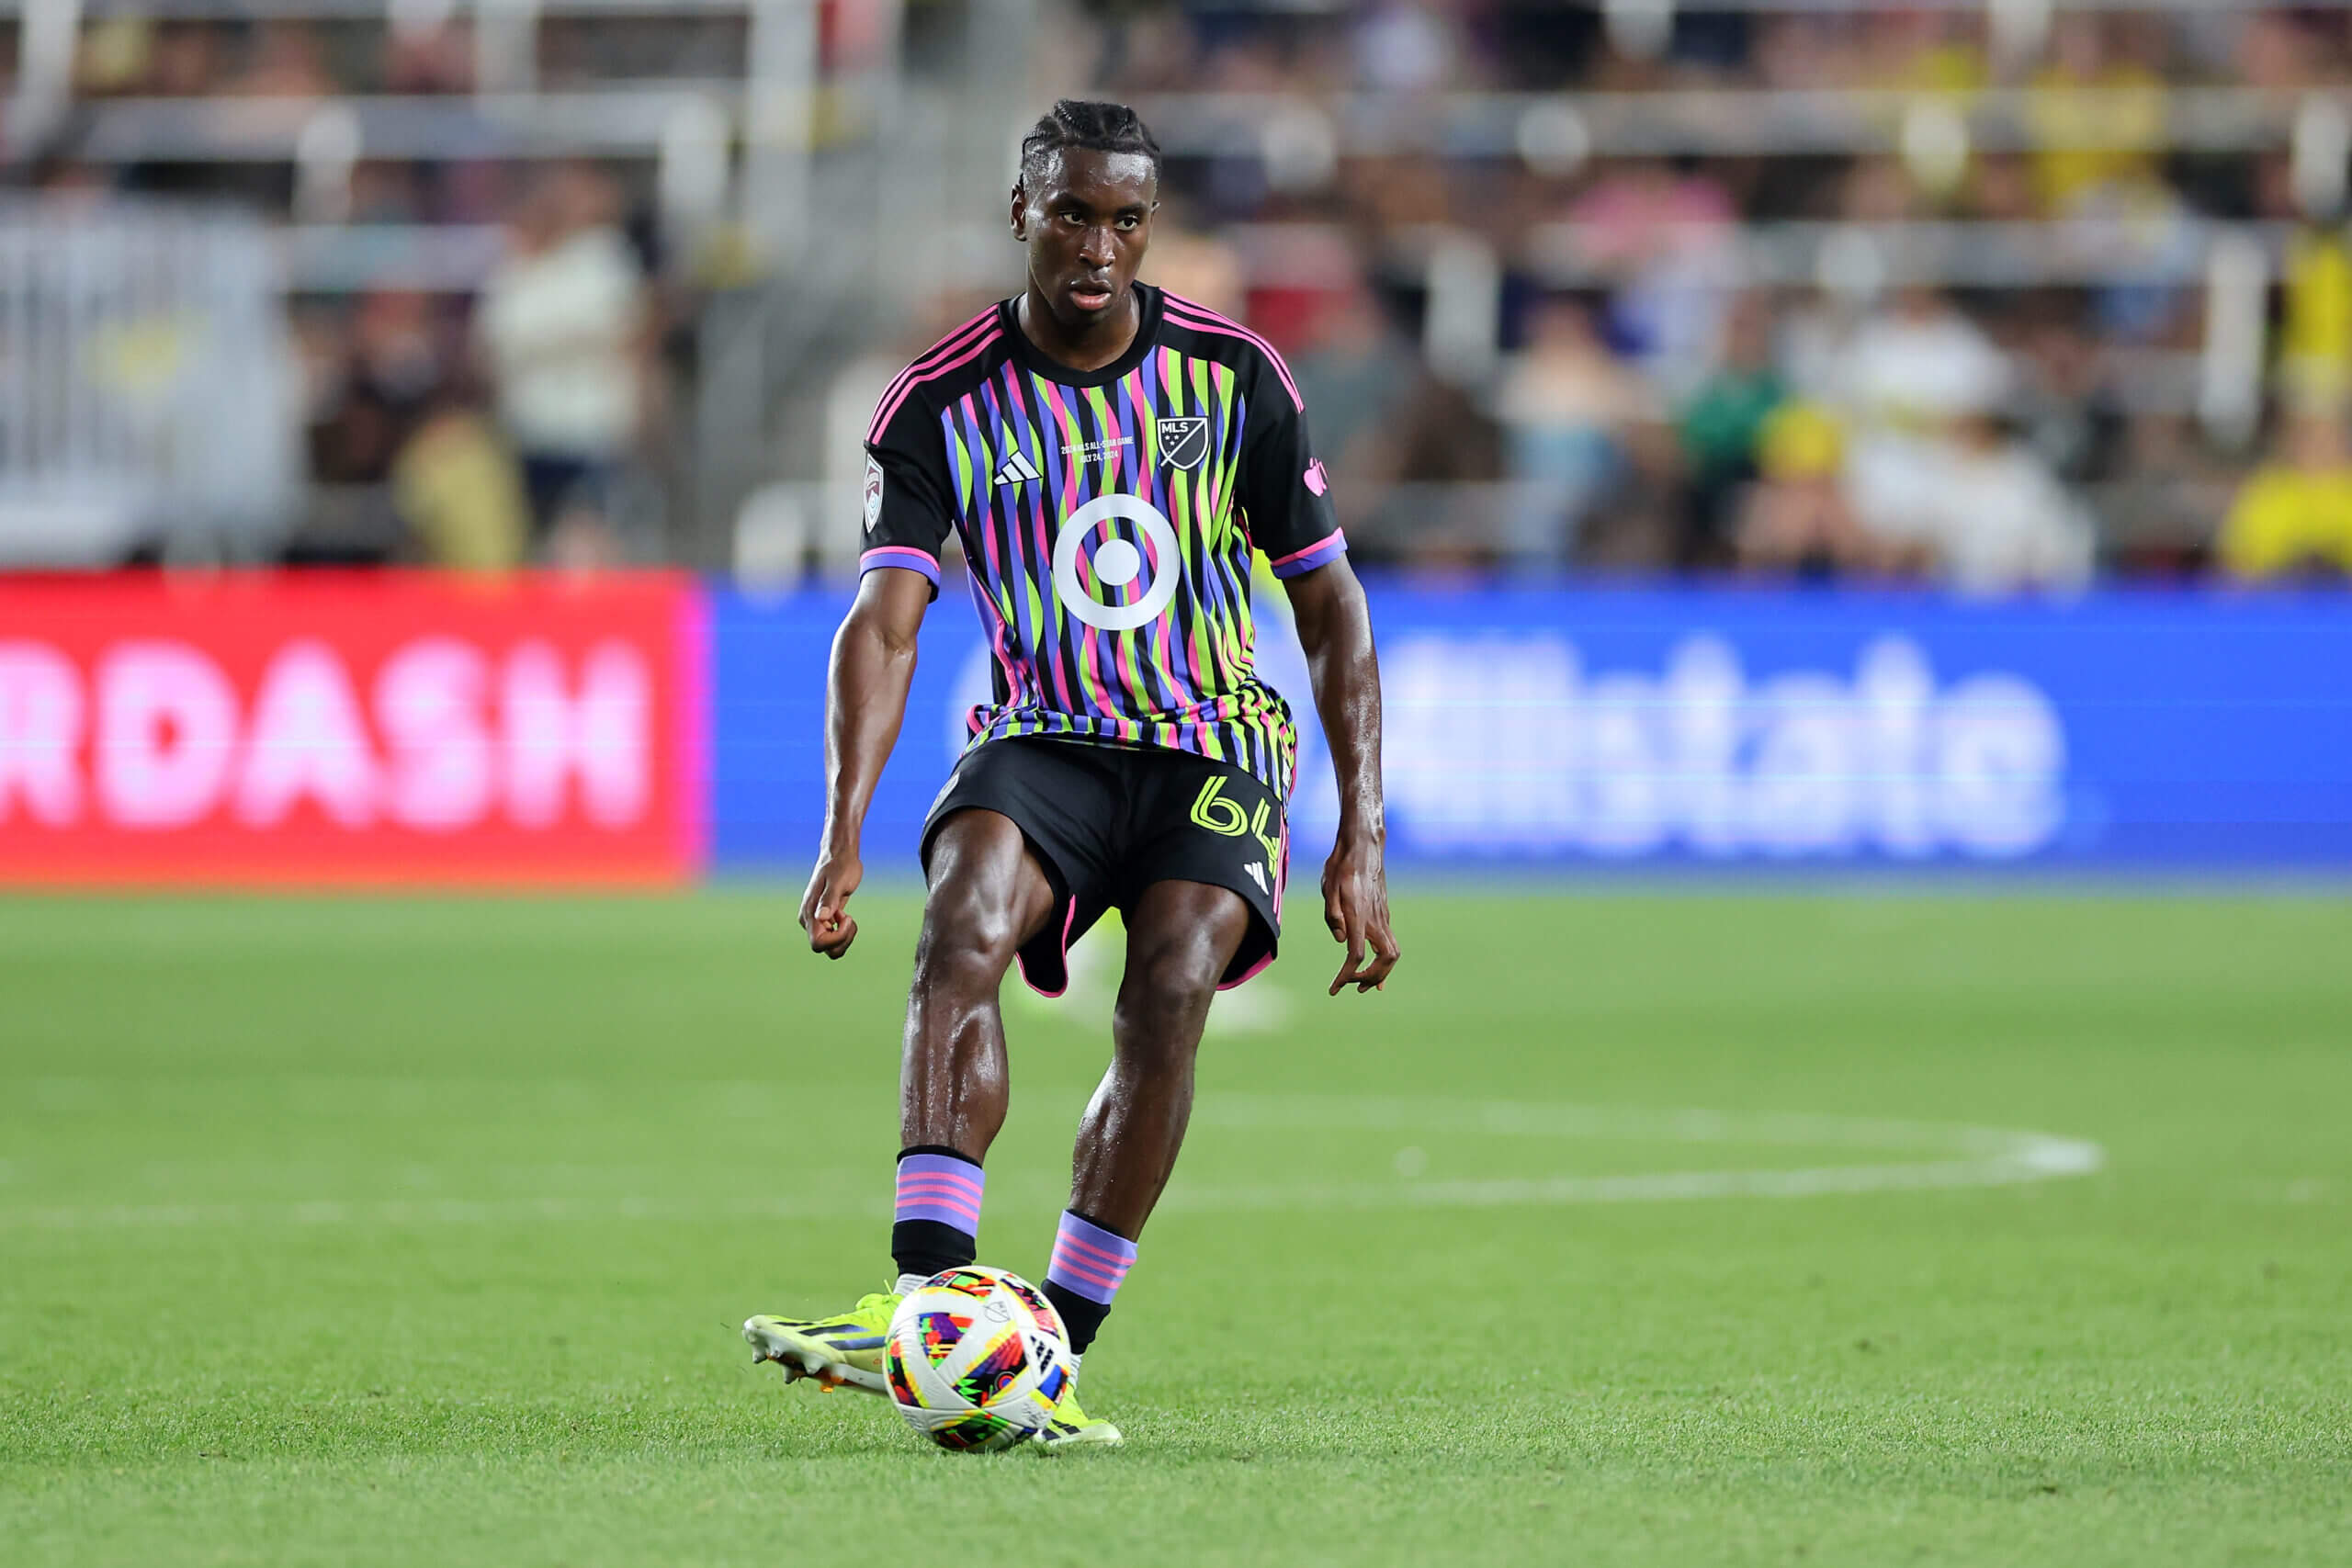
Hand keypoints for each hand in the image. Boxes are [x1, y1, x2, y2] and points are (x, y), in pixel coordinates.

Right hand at [799, 845, 863, 958]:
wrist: (840, 857)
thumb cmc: (840, 866)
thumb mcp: (838, 882)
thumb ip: (829, 900)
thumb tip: (821, 918)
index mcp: (809, 914)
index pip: (818, 944)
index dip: (837, 937)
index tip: (847, 917)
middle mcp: (809, 921)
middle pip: (826, 949)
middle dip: (843, 939)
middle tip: (849, 918)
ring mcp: (816, 922)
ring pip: (832, 947)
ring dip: (845, 937)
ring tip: (848, 917)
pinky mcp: (825, 921)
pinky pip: (835, 939)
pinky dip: (845, 932)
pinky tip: (846, 915)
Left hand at [1321, 830, 1399, 994]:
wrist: (1363, 846)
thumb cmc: (1341, 864)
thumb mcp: (1328, 888)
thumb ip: (1333, 915)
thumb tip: (1341, 941)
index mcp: (1359, 915)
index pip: (1356, 955)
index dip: (1346, 975)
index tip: (1335, 988)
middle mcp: (1376, 919)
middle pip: (1384, 960)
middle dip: (1369, 978)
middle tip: (1352, 988)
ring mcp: (1383, 917)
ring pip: (1392, 954)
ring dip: (1380, 972)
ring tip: (1366, 985)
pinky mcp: (1384, 914)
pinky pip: (1390, 943)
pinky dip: (1383, 960)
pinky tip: (1375, 966)